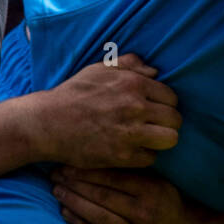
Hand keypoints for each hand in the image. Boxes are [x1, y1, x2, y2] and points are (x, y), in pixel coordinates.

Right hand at [35, 54, 180, 167]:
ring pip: (170, 139)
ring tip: (148, 139)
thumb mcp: (99, 69)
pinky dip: (143, 156)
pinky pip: (151, 158)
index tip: (154, 110)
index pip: (172, 97)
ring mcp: (130, 133)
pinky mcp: (122, 155)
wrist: (47, 123)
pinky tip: (131, 150)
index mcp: (133, 84)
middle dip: (167, 123)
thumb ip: (129, 64)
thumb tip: (155, 70)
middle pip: (176, 119)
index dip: (165, 104)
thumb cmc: (73, 94)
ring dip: (161, 140)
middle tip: (153, 126)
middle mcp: (136, 107)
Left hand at [50, 166, 208, 223]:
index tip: (68, 162)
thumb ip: (135, 174)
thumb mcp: (160, 184)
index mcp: (152, 191)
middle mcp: (143, 212)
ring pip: (97, 215)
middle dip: (75, 184)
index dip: (88, 170)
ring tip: (57, 191)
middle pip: (102, 195)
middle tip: (55, 175)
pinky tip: (67, 213)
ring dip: (73, 202)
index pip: (113, 177)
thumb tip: (99, 157)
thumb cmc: (170, 205)